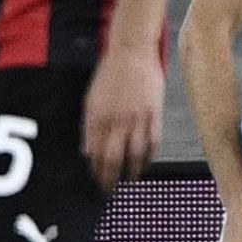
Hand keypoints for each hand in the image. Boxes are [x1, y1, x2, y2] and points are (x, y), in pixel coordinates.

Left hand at [83, 45, 163, 192]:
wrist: (132, 51)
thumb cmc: (110, 73)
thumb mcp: (91, 99)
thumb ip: (89, 127)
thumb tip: (87, 151)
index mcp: (98, 118)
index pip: (95, 154)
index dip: (96, 171)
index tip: (98, 181)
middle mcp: (117, 120)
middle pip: (113, 159)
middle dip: (111, 179)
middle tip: (111, 190)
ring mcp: (137, 117)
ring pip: (135, 154)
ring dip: (132, 172)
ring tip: (131, 181)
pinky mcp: (154, 112)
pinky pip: (153, 140)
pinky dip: (150, 155)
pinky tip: (147, 162)